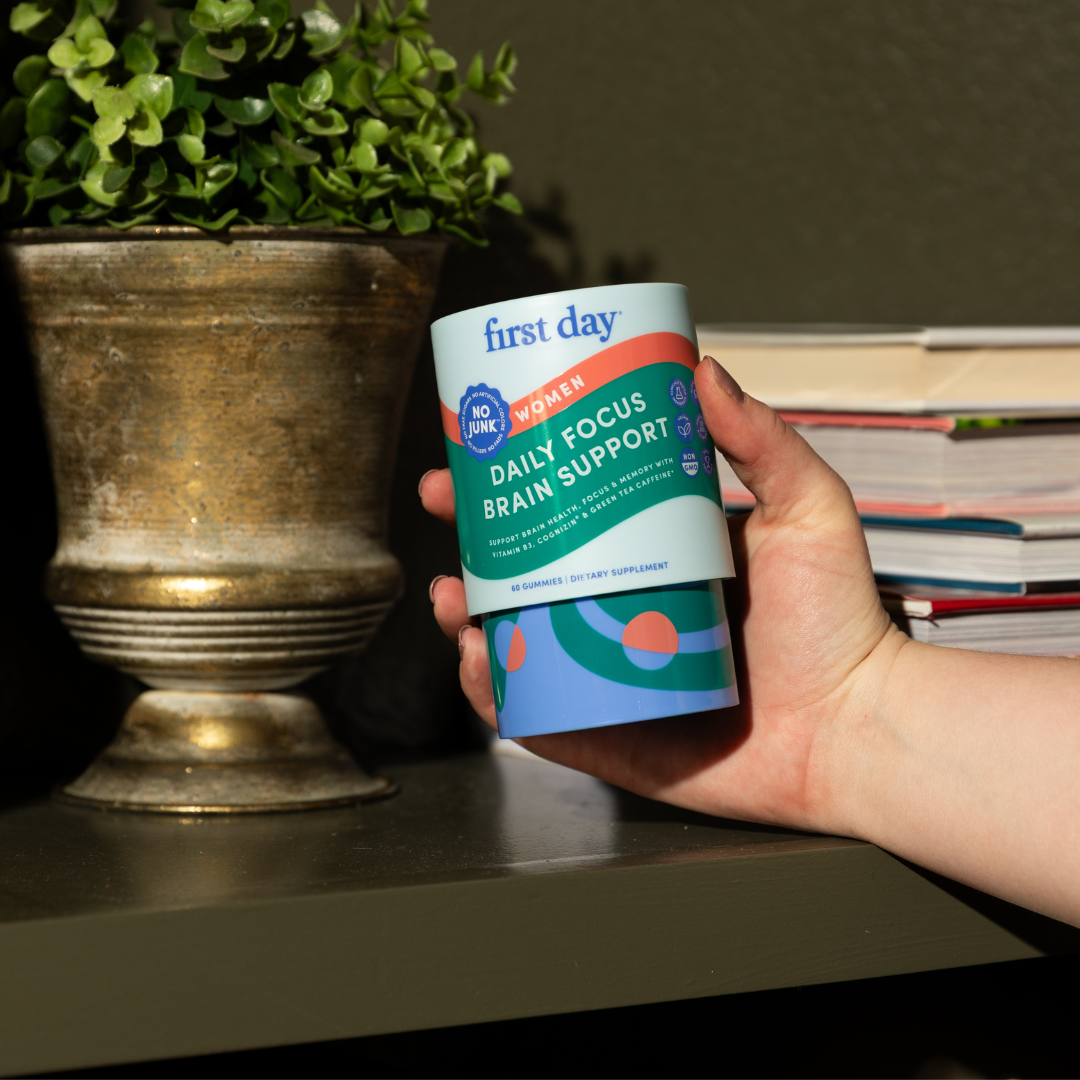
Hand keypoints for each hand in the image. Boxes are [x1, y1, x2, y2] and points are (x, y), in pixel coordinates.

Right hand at [420, 357, 898, 833]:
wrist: (858, 729)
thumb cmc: (839, 622)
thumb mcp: (807, 509)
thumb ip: (762, 441)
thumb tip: (702, 367)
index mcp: (657, 557)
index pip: (573, 512)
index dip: (520, 481)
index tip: (479, 449)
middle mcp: (624, 612)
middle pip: (529, 572)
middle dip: (475, 543)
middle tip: (446, 510)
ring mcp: (608, 676)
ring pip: (517, 643)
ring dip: (469, 617)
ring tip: (454, 596)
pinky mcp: (604, 735)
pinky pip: (533, 713)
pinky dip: (492, 692)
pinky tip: (478, 660)